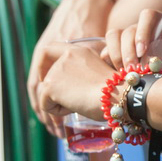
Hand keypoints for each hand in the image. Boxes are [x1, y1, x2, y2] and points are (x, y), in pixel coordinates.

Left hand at [27, 0, 113, 134]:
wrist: (118, 96)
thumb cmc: (114, 90)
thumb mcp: (96, 72)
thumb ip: (81, 70)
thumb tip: (68, 84)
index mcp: (78, 49)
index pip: (49, 49)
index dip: (43, 64)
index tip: (47, 76)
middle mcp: (65, 55)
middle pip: (46, 77)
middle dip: (55, 92)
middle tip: (74, 99)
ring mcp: (56, 70)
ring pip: (46, 93)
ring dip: (60, 102)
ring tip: (81, 101)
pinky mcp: (50, 86)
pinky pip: (45, 105)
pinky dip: (58, 111)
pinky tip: (76, 106)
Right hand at [105, 8, 161, 70]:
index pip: (147, 15)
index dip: (143, 29)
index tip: (143, 50)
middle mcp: (144, 29)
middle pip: (128, 29)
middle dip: (127, 50)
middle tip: (133, 70)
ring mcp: (128, 40)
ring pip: (114, 36)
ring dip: (116, 54)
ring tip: (124, 74)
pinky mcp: (117, 52)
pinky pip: (105, 49)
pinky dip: (107, 60)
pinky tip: (113, 76)